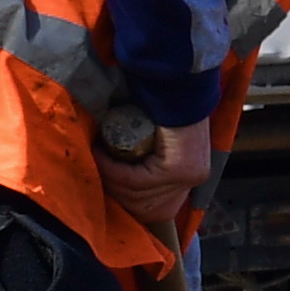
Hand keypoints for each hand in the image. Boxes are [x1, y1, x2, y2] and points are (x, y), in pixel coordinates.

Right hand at [99, 116, 215, 241]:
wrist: (175, 83)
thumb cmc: (161, 106)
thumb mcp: (157, 142)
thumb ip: (146, 162)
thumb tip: (119, 184)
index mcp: (191, 175)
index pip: (156, 207)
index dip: (125, 198)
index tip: (105, 181)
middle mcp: (194, 178)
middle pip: (145, 206)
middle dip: (114, 191)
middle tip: (95, 169)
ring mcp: (188, 175)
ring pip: (136, 193)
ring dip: (109, 177)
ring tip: (96, 157)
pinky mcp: (178, 169)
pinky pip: (135, 179)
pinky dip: (113, 169)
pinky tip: (101, 154)